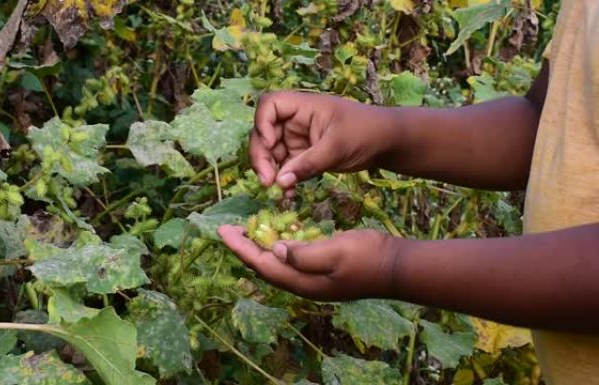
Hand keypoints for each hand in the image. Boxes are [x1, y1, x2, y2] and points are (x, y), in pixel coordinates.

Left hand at [217, 225, 398, 300]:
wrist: (395, 267)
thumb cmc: (367, 258)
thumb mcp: (334, 252)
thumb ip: (303, 253)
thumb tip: (275, 249)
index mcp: (303, 281)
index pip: (262, 264)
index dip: (241, 248)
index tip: (223, 231)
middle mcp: (303, 283)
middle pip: (265, 265)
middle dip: (245, 247)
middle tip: (228, 229)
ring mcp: (313, 278)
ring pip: (277, 262)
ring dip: (261, 245)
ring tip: (247, 229)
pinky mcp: (322, 269)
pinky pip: (293, 258)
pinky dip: (280, 245)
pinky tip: (278, 233)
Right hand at [251, 91, 395, 195]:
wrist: (386, 143)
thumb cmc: (366, 132)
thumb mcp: (337, 147)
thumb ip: (308, 164)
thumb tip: (280, 182)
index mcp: (303, 107)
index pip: (270, 105)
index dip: (262, 123)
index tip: (271, 143)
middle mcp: (295, 121)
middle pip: (263, 133)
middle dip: (261, 156)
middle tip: (267, 181)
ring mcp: (297, 139)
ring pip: (271, 154)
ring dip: (270, 172)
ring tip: (279, 190)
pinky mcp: (303, 156)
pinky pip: (285, 168)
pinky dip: (284, 180)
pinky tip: (289, 193)